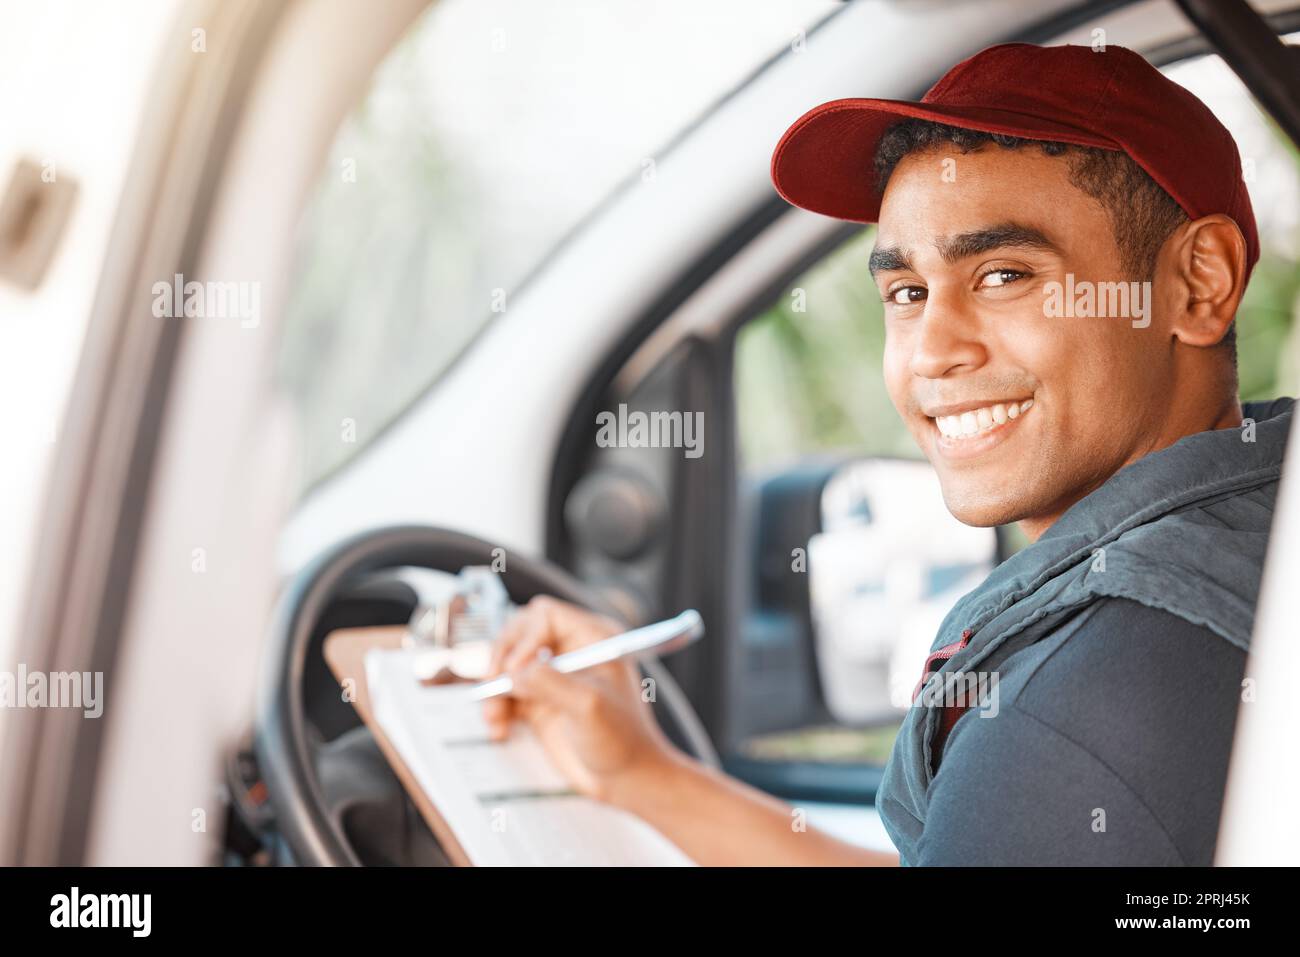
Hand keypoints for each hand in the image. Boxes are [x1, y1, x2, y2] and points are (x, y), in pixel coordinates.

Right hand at [481, 596, 680, 803]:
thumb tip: (513, 672)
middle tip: (494, 684)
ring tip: (495, 718)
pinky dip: (496, 708)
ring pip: (508, 665)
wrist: (627, 780)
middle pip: (519, 633)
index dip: (525, 636)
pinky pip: (506, 694)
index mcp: (593, 639)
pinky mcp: (540, 702)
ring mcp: (554, 677)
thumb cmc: (623, 740)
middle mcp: (571, 651)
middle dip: (502, 659)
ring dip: (494, 689)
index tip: (517, 668)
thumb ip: (550, 682)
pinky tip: (500, 729)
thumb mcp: (589, 706)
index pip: (545, 615)